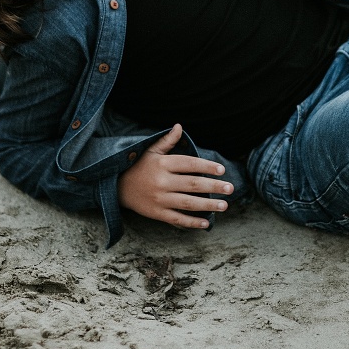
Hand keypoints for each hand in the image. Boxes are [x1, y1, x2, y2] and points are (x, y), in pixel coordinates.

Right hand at [117, 124, 232, 228]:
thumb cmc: (139, 166)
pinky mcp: (157, 213)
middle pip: (192, 184)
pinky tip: (206, 223)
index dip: (206, 166)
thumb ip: (167, 140)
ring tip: (224, 205)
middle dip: (213, 186)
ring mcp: (160, 199)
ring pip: (188, 203)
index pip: (189, 164)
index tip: (221, 170)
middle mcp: (162, 181)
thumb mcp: (151, 151)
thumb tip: (179, 126)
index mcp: (162, 164)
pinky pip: (177, 219)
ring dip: (208, 205)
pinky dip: (192, 222)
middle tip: (230, 188)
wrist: (118, 187)